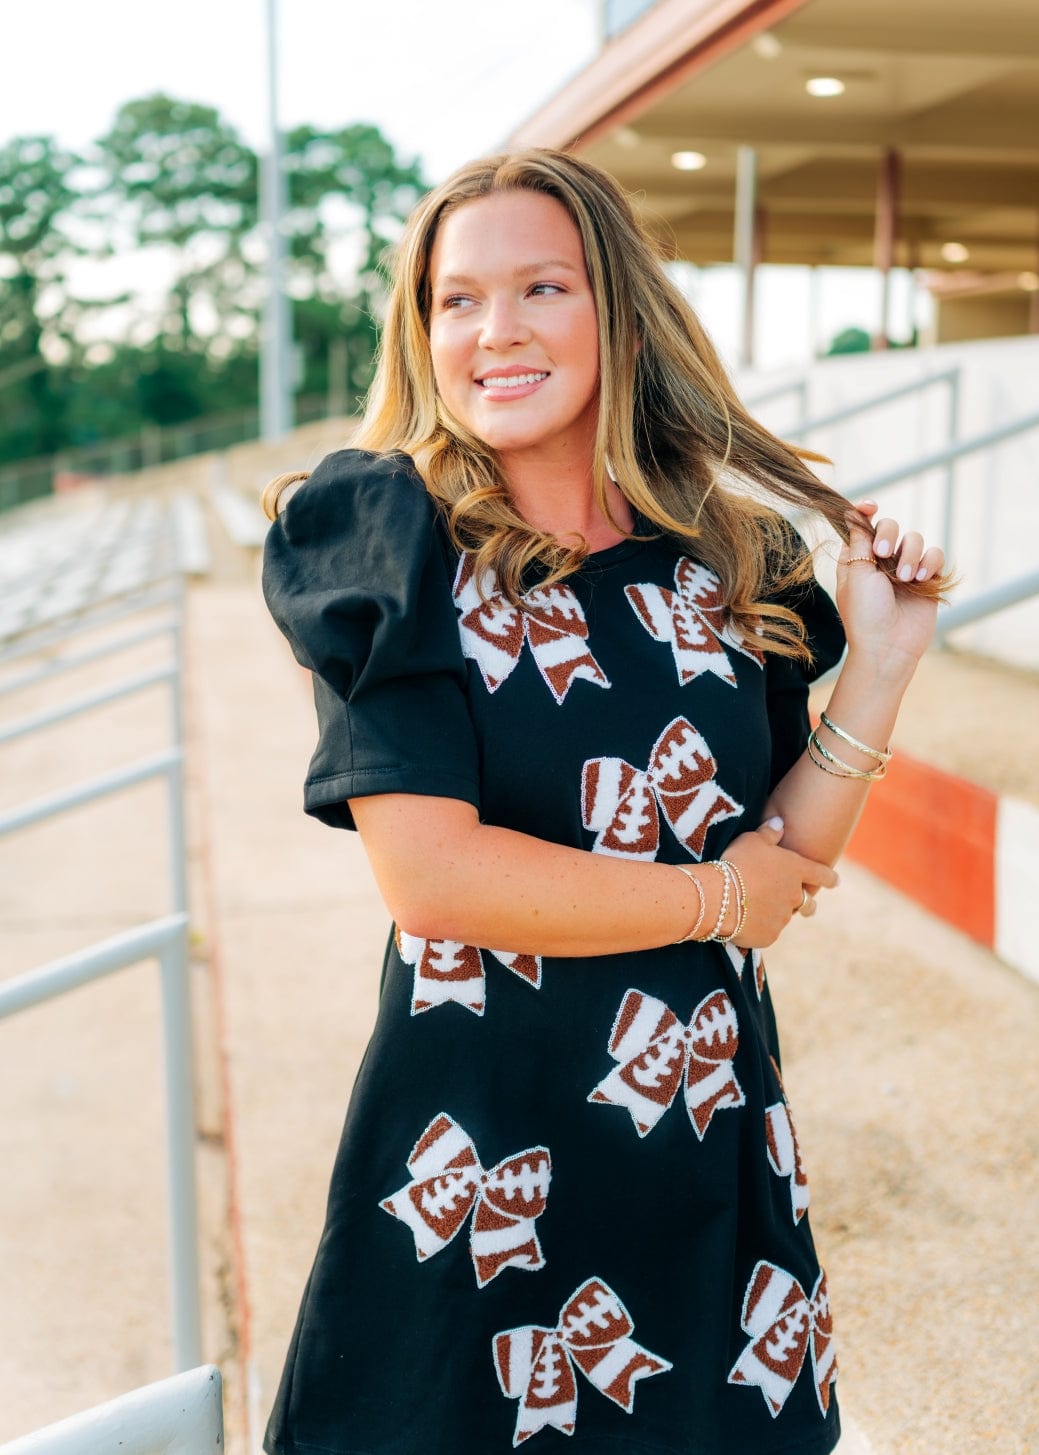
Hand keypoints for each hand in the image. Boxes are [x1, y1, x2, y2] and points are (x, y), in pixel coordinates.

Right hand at [722, 817, 837, 948]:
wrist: (719, 896)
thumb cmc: (737, 862)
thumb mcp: (751, 839)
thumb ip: (769, 832)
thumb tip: (780, 822)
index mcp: (796, 870)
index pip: (822, 874)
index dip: (829, 878)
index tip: (835, 882)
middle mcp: (794, 896)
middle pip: (808, 904)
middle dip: (808, 906)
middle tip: (807, 908)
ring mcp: (783, 918)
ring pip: (784, 917)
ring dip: (776, 914)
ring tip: (757, 910)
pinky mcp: (769, 936)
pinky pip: (767, 932)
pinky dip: (760, 928)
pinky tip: (745, 923)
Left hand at [836, 500, 944, 668]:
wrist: (888, 646)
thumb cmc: (865, 614)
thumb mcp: (856, 575)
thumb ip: (859, 542)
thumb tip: (852, 513)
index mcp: (857, 559)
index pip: (862, 526)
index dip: (865, 511)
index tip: (870, 505)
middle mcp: (881, 561)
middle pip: (890, 526)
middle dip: (889, 534)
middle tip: (884, 553)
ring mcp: (905, 569)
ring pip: (915, 539)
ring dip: (911, 554)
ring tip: (906, 578)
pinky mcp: (927, 579)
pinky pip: (935, 555)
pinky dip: (930, 562)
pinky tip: (922, 578)